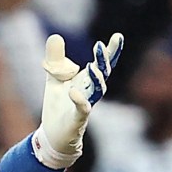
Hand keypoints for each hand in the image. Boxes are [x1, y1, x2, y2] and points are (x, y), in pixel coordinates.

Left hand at [34, 32, 125, 166]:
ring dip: (96, 78)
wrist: (53, 136)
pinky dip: (80, 100)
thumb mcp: (54, 77)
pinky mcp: (77, 119)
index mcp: (87, 81)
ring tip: (92, 65)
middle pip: (103, 74)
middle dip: (104, 61)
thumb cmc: (57, 106)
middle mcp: (90, 92)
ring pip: (97, 91)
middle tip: (100, 46)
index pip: (102, 64)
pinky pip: (82, 109)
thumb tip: (55, 36)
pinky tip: (73, 92)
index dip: (110, 52)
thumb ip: (55, 58)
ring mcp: (86, 105)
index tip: (118, 36)